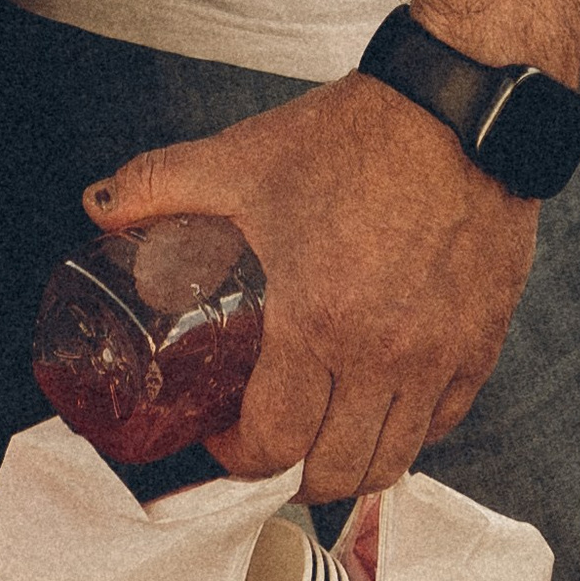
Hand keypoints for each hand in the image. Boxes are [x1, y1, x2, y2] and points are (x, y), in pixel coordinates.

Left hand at [85, 73, 538, 494]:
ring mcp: (438, 359)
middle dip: (290, 473)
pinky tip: (379, 404)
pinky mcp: (479, 347)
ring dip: (349, 464)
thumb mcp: (242, 158)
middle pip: (334, 471)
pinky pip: (442, 424)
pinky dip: (406, 431)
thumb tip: (100, 207)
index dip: (236, 456)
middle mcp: (383, 357)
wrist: (454, 107)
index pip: (273, 443)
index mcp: (318, 322)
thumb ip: (160, 184)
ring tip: (319, 436)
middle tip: (267, 443)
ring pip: (393, 462)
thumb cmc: (353, 137)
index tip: (220, 433)